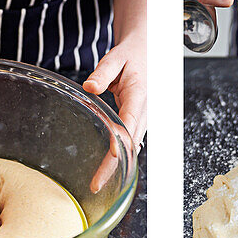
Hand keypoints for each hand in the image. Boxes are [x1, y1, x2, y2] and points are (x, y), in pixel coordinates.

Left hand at [85, 34, 146, 191]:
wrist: (148, 54)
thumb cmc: (132, 56)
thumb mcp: (116, 57)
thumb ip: (103, 72)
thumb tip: (89, 87)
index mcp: (139, 96)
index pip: (130, 121)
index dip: (122, 140)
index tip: (113, 155)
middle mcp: (144, 113)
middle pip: (130, 144)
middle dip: (114, 166)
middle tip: (95, 184)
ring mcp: (142, 121)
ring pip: (131, 148)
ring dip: (116, 166)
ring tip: (97, 183)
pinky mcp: (137, 124)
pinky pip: (130, 144)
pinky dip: (120, 158)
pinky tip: (106, 170)